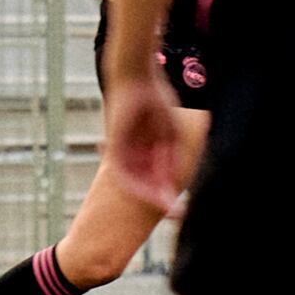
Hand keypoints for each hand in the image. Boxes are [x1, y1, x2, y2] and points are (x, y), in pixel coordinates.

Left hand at [104, 73, 191, 217]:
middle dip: (159, 200)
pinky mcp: (114, 148)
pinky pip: (124, 173)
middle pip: (146, 184)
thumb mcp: (170, 133)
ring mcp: (123, 152)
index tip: (180, 207)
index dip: (168, 192)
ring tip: (166, 210)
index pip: (157, 178)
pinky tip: (150, 196)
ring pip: (136, 182)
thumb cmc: (156, 100)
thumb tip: (179, 177)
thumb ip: (172, 157)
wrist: (136, 79)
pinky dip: (137, 186)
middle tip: (175, 215)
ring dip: (149, 198)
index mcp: (147, 150)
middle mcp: (134, 155)